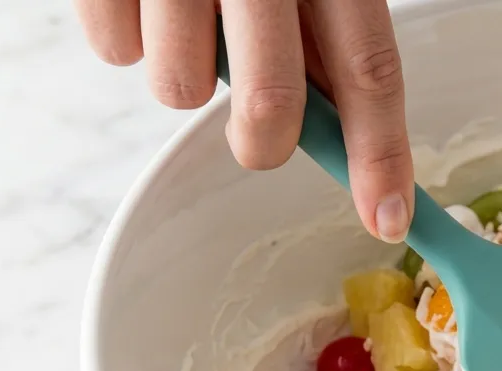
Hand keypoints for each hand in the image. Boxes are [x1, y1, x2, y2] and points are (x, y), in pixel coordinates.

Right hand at [74, 0, 413, 241]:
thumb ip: (327, 29)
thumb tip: (346, 129)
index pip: (371, 69)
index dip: (381, 155)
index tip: (388, 220)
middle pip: (274, 100)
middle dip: (265, 141)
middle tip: (257, 133)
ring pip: (179, 87)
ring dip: (185, 75)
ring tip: (186, 16)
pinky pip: (113, 50)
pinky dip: (127, 38)